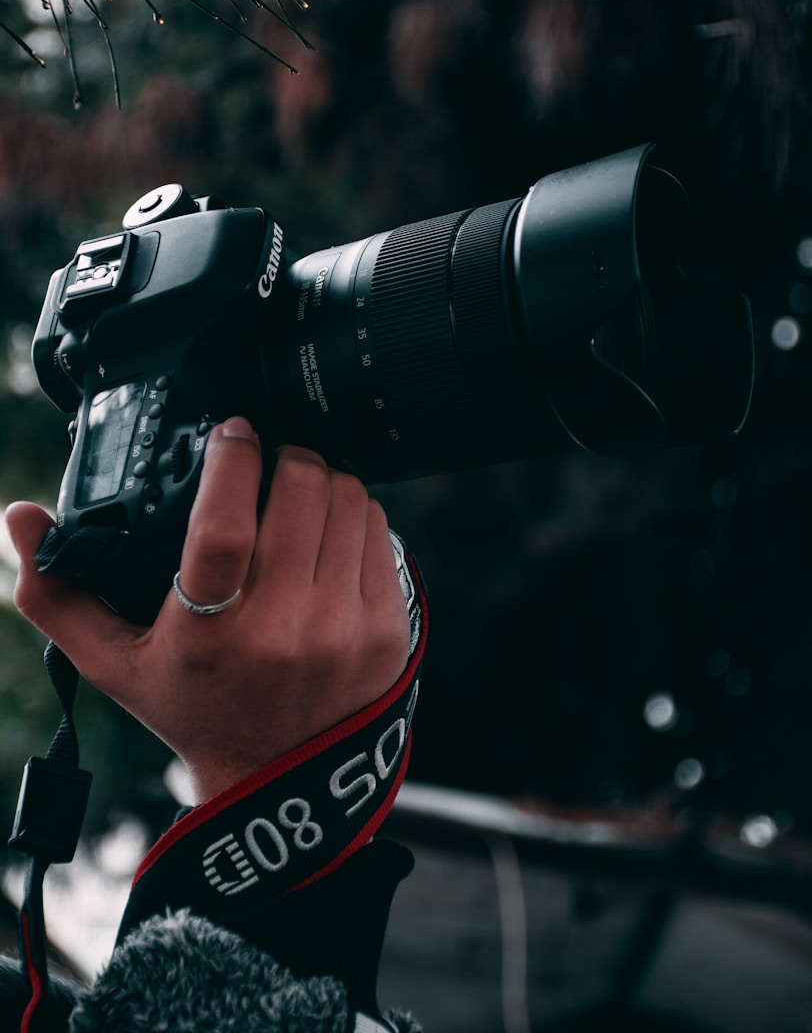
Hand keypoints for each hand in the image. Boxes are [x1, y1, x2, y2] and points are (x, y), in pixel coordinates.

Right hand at [6, 419, 410, 802]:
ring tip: (296, 494)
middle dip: (283, 457)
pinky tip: (329, 531)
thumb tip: (18, 516)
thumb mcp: (116, 664)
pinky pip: (381, 532)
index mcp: (210, 634)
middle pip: (300, 491)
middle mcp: (284, 630)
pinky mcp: (390, 630)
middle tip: (266, 463)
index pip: (222, 525)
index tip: (230, 433)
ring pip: (348, 499)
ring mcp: (346, 630)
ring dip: (322, 481)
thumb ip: (59, 595)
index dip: (230, 460)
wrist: (280, 784)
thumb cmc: (193, 710)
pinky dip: (355, 515)